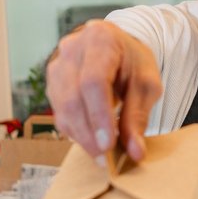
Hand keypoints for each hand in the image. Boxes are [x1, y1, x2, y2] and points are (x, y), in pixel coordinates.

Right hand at [46, 20, 162, 162]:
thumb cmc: (132, 62)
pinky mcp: (51, 83)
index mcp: (100, 39)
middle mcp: (72, 49)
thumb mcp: (146, 84)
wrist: (115, 47)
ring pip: (62, 108)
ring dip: (81, 137)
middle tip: (105, 158)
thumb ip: (139, 116)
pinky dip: (75, 132)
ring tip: (101, 156)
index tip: (109, 145)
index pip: (93, 81)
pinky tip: (91, 143)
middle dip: (88, 133)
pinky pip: (59, 113)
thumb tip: (135, 152)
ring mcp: (57, 65)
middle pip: (72, 98)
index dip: (99, 116)